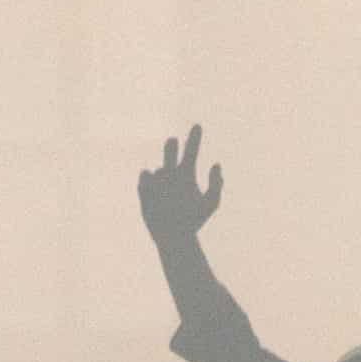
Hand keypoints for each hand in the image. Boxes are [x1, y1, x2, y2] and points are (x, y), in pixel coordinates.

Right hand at [138, 124, 223, 245]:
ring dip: (164, 177)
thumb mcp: (210, 203)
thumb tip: (217, 164)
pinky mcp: (144, 189)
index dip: (194, 138)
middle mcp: (171, 174)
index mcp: (187, 174)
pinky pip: (146, 178)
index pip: (191, 152)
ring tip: (168, 194)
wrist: (173, 236)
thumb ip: (216, 184)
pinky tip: (155, 194)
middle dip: (171, 147)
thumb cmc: (194, 220)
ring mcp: (157, 181)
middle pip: (170, 152)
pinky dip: (150, 182)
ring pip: (159, 170)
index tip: (198, 125)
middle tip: (174, 141)